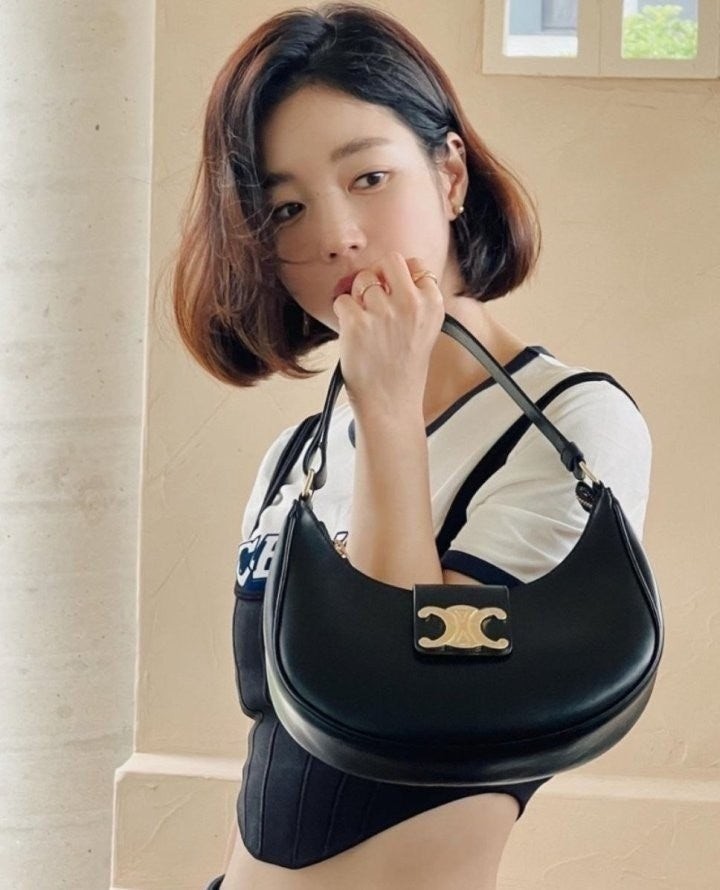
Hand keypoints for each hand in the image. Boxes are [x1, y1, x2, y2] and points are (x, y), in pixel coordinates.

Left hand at [331, 252, 444, 417]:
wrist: (390, 404)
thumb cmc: (403, 369)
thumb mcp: (425, 329)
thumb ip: (416, 298)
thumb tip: (391, 271)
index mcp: (432, 305)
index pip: (416, 266)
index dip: (400, 280)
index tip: (395, 298)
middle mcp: (411, 305)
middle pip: (389, 261)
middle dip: (378, 276)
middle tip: (374, 300)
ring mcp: (384, 313)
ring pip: (362, 279)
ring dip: (358, 298)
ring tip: (366, 324)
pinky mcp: (357, 324)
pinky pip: (342, 300)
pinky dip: (342, 314)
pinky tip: (353, 332)